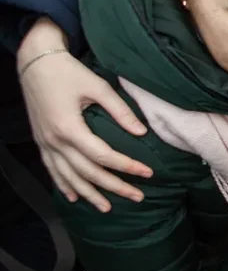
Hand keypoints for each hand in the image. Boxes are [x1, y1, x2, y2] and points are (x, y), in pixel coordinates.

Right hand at [17, 18, 150, 211]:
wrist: (35, 62)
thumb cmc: (68, 72)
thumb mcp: (98, 86)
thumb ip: (120, 110)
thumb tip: (142, 132)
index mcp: (69, 128)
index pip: (103, 156)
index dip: (127, 166)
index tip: (148, 173)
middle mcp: (55, 141)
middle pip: (88, 172)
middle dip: (114, 187)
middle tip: (138, 197)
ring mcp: (45, 144)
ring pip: (68, 177)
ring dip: (89, 194)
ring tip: (108, 207)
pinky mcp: (41, 142)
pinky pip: (52, 170)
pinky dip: (64, 185)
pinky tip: (74, 197)